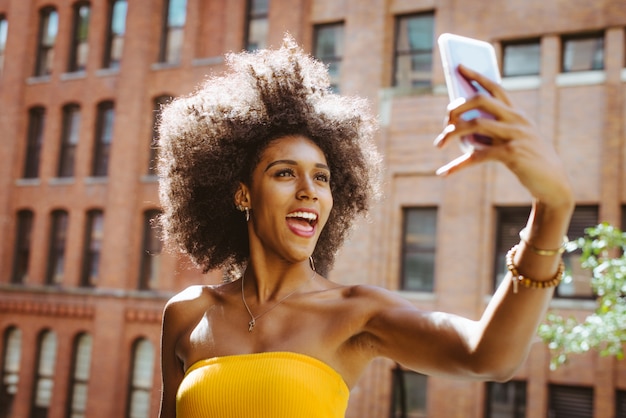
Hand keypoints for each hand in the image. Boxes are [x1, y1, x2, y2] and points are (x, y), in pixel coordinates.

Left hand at [434, 65, 572, 208]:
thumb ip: (494, 129)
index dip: (476, 75)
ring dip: (452, 132)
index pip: (495, 87)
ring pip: (475, 124)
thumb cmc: (529, 160)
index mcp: (518, 113)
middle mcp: (517, 119)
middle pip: (481, 100)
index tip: (458, 66)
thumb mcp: (514, 139)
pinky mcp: (512, 153)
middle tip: (445, 119)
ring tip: (439, 143)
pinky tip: (444, 172)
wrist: (554, 182)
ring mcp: (516, 134)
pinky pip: (477, 155)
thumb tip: (461, 125)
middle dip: (457, 106)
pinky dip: (458, 164)